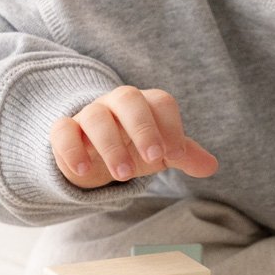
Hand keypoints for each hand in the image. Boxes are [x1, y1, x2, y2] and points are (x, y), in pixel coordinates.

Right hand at [50, 86, 217, 188]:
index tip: (176, 154)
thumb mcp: (161, 151)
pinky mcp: (65, 130)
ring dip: (111, 145)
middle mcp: (117, 103)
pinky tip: (84, 171)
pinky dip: (72, 150)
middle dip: (142, 128)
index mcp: (146, 104)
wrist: (96, 153)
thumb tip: (211, 166)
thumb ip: (185, 155)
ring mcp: (89, 114)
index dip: (171, 126)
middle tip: (152, 159)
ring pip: (95, 116)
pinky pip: (63, 131)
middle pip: (129, 99)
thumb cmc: (134, 146)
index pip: (161, 102)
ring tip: (124, 175)